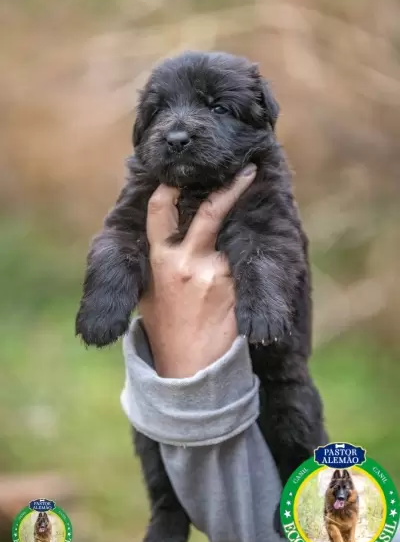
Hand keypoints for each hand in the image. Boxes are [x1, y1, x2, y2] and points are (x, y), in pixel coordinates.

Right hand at [139, 164, 256, 377]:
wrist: (189, 369)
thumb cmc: (166, 329)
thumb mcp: (149, 293)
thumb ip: (156, 263)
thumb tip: (163, 239)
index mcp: (159, 261)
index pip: (161, 212)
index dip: (169, 188)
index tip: (179, 175)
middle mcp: (186, 262)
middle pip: (210, 212)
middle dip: (232, 188)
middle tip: (248, 172)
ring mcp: (214, 274)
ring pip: (233, 242)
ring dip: (241, 239)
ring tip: (249, 239)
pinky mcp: (236, 289)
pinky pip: (244, 267)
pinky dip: (247, 266)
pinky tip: (248, 276)